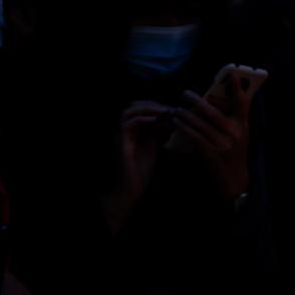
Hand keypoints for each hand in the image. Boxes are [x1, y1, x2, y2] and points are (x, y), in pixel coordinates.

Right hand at [104, 101, 168, 230]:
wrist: (130, 189)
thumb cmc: (141, 170)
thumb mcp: (154, 146)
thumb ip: (159, 132)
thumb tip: (173, 119)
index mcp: (130, 129)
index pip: (141, 108)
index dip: (158, 106)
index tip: (175, 110)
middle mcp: (122, 129)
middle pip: (134, 105)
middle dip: (155, 105)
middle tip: (172, 110)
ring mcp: (119, 134)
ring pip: (129, 111)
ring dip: (150, 109)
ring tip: (167, 113)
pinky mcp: (119, 141)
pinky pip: (129, 123)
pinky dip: (144, 119)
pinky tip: (159, 122)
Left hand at [173, 90, 250, 202]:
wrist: (234, 179)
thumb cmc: (234, 154)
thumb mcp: (240, 135)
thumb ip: (231, 120)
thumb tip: (213, 102)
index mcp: (242, 126)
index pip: (242, 103)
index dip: (238, 88)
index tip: (233, 74)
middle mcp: (234, 133)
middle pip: (213, 112)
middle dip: (197, 101)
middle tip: (185, 93)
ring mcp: (223, 143)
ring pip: (200, 124)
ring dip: (185, 115)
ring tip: (175, 109)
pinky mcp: (211, 153)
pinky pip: (194, 136)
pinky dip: (183, 127)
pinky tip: (176, 122)